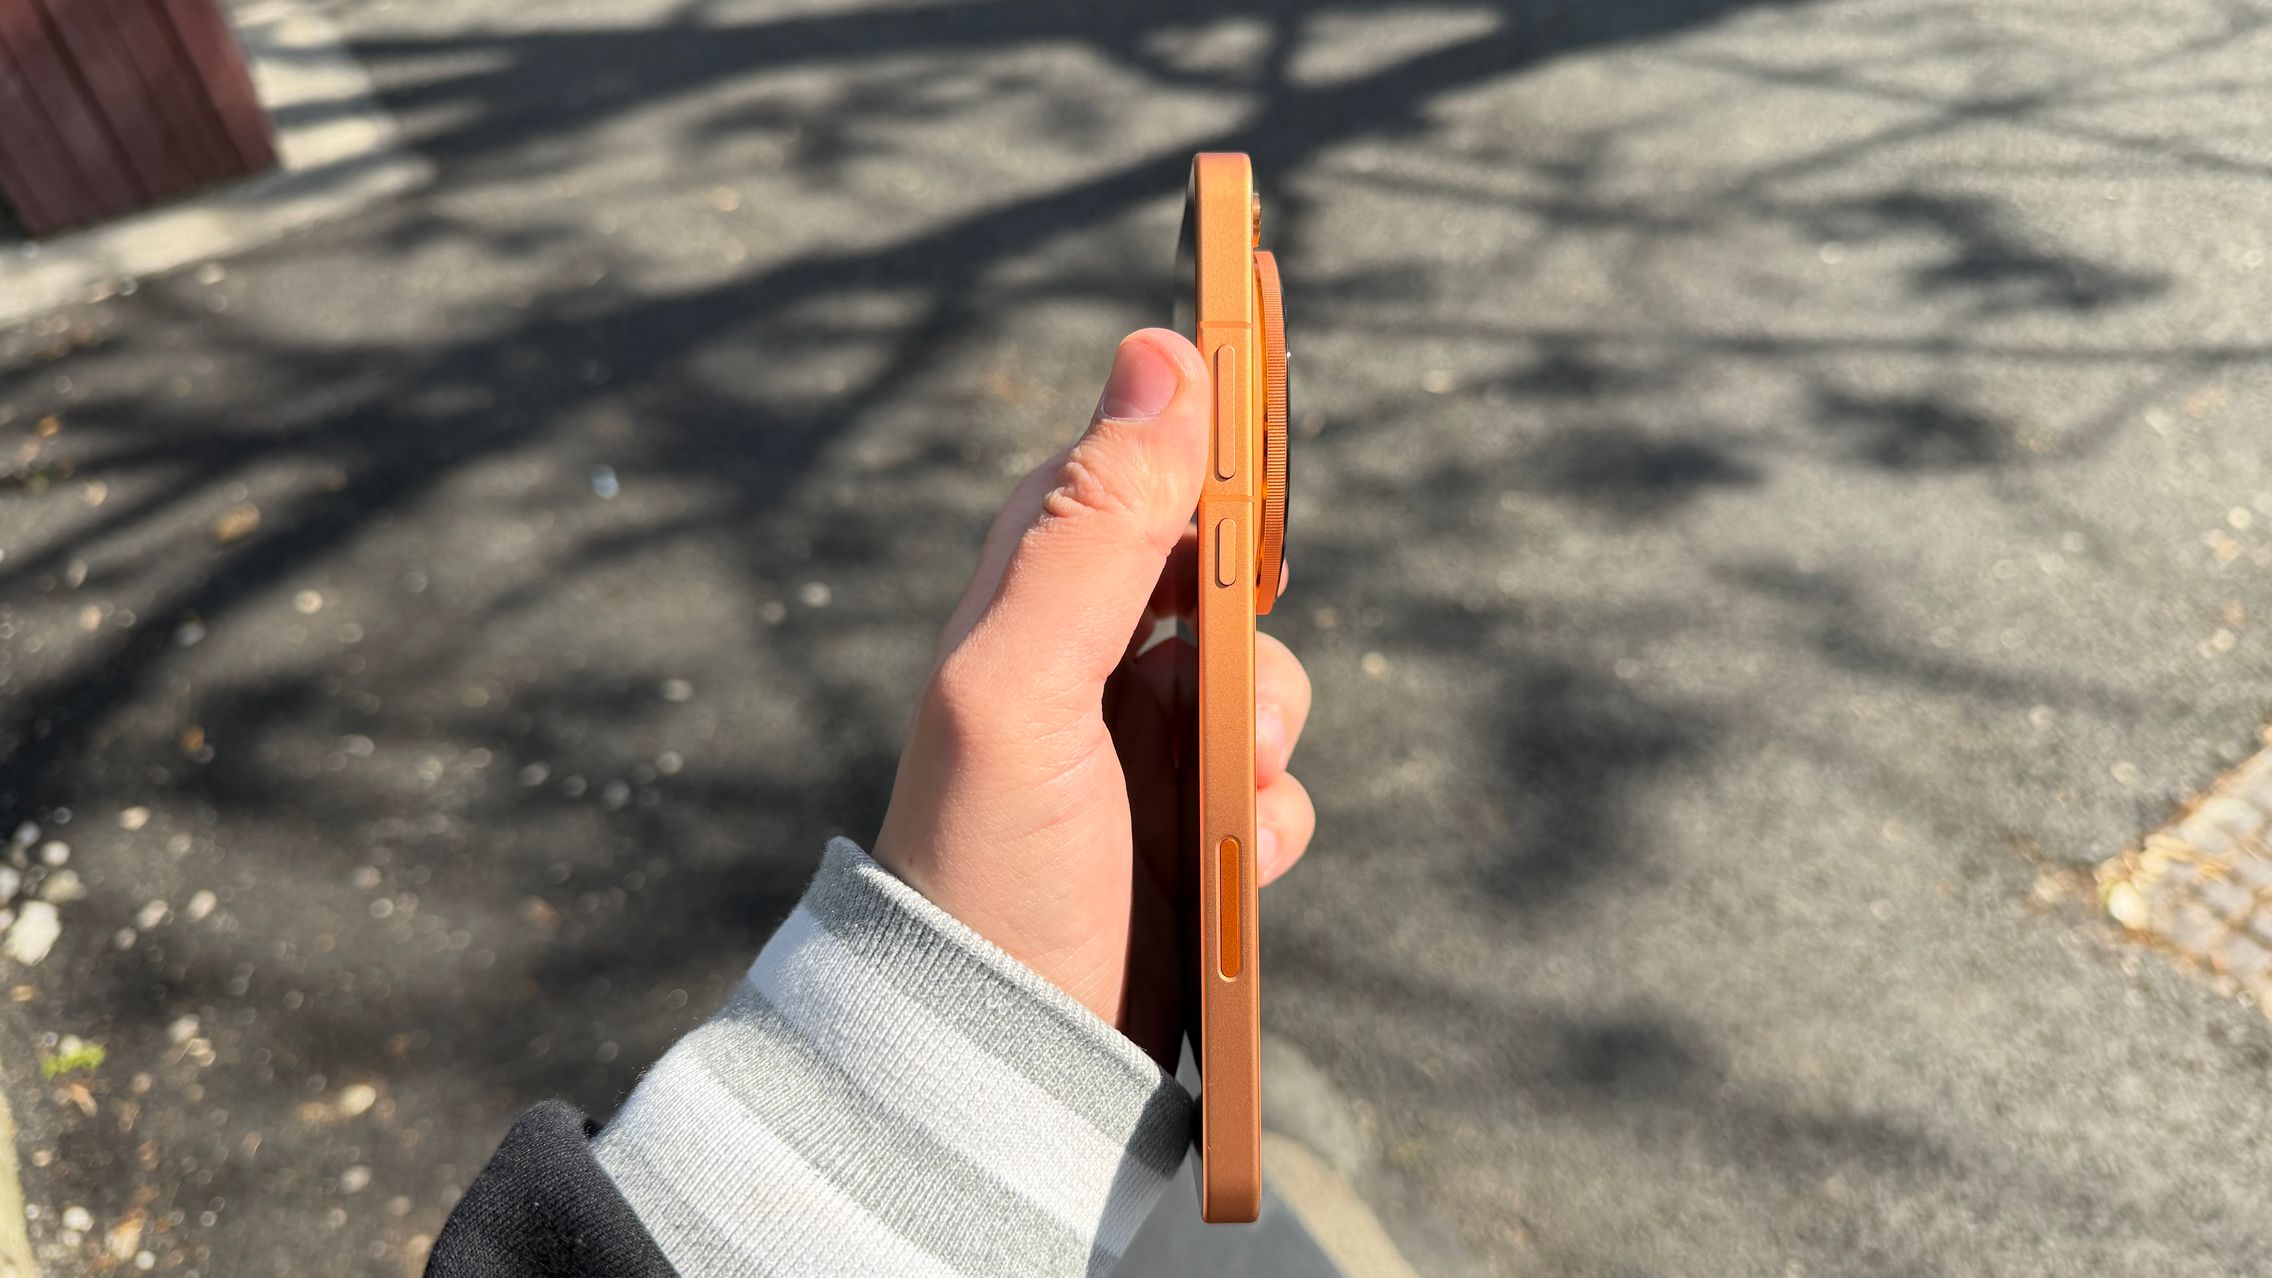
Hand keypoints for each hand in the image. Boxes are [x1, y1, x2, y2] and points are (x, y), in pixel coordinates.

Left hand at [871, 329, 1314, 1068]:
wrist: (999, 1062)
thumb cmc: (986, 867)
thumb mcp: (1021, 684)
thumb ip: (1093, 527)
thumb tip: (1158, 357)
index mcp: (1024, 603)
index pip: (1116, 464)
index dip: (1191, 419)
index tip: (1262, 361)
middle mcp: (1080, 663)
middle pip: (1206, 568)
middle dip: (1245, 602)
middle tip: (1247, 623)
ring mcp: (1138, 751)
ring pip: (1257, 678)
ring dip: (1269, 720)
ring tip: (1237, 780)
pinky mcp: (1189, 833)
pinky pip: (1274, 785)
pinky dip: (1274, 812)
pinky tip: (1240, 854)